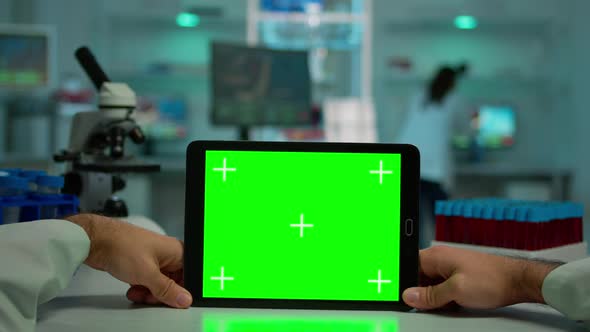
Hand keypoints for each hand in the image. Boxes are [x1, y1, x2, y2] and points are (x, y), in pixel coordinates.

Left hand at [65, 214, 191, 308]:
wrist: (97, 241)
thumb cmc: (123, 246)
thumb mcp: (148, 273)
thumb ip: (167, 289)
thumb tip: (184, 299)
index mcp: (177, 251)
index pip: (189, 276)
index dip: (181, 290)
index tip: (172, 299)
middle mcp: (168, 254)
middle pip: (174, 282)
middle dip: (161, 293)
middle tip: (151, 297)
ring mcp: (155, 259)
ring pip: (160, 283)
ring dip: (149, 292)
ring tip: (138, 292)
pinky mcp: (142, 263)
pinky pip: (148, 281)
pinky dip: (141, 288)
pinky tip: (133, 289)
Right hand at [402, 246, 559, 309]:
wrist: (518, 280)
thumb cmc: (492, 279)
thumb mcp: (456, 291)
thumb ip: (430, 295)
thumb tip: (409, 296)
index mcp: (436, 256)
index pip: (408, 267)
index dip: (406, 282)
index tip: (408, 296)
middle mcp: (441, 258)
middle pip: (419, 277)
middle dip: (422, 292)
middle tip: (432, 302)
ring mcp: (451, 266)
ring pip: (431, 284)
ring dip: (436, 296)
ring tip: (449, 301)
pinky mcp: (459, 274)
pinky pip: (443, 286)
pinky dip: (446, 296)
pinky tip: (455, 302)